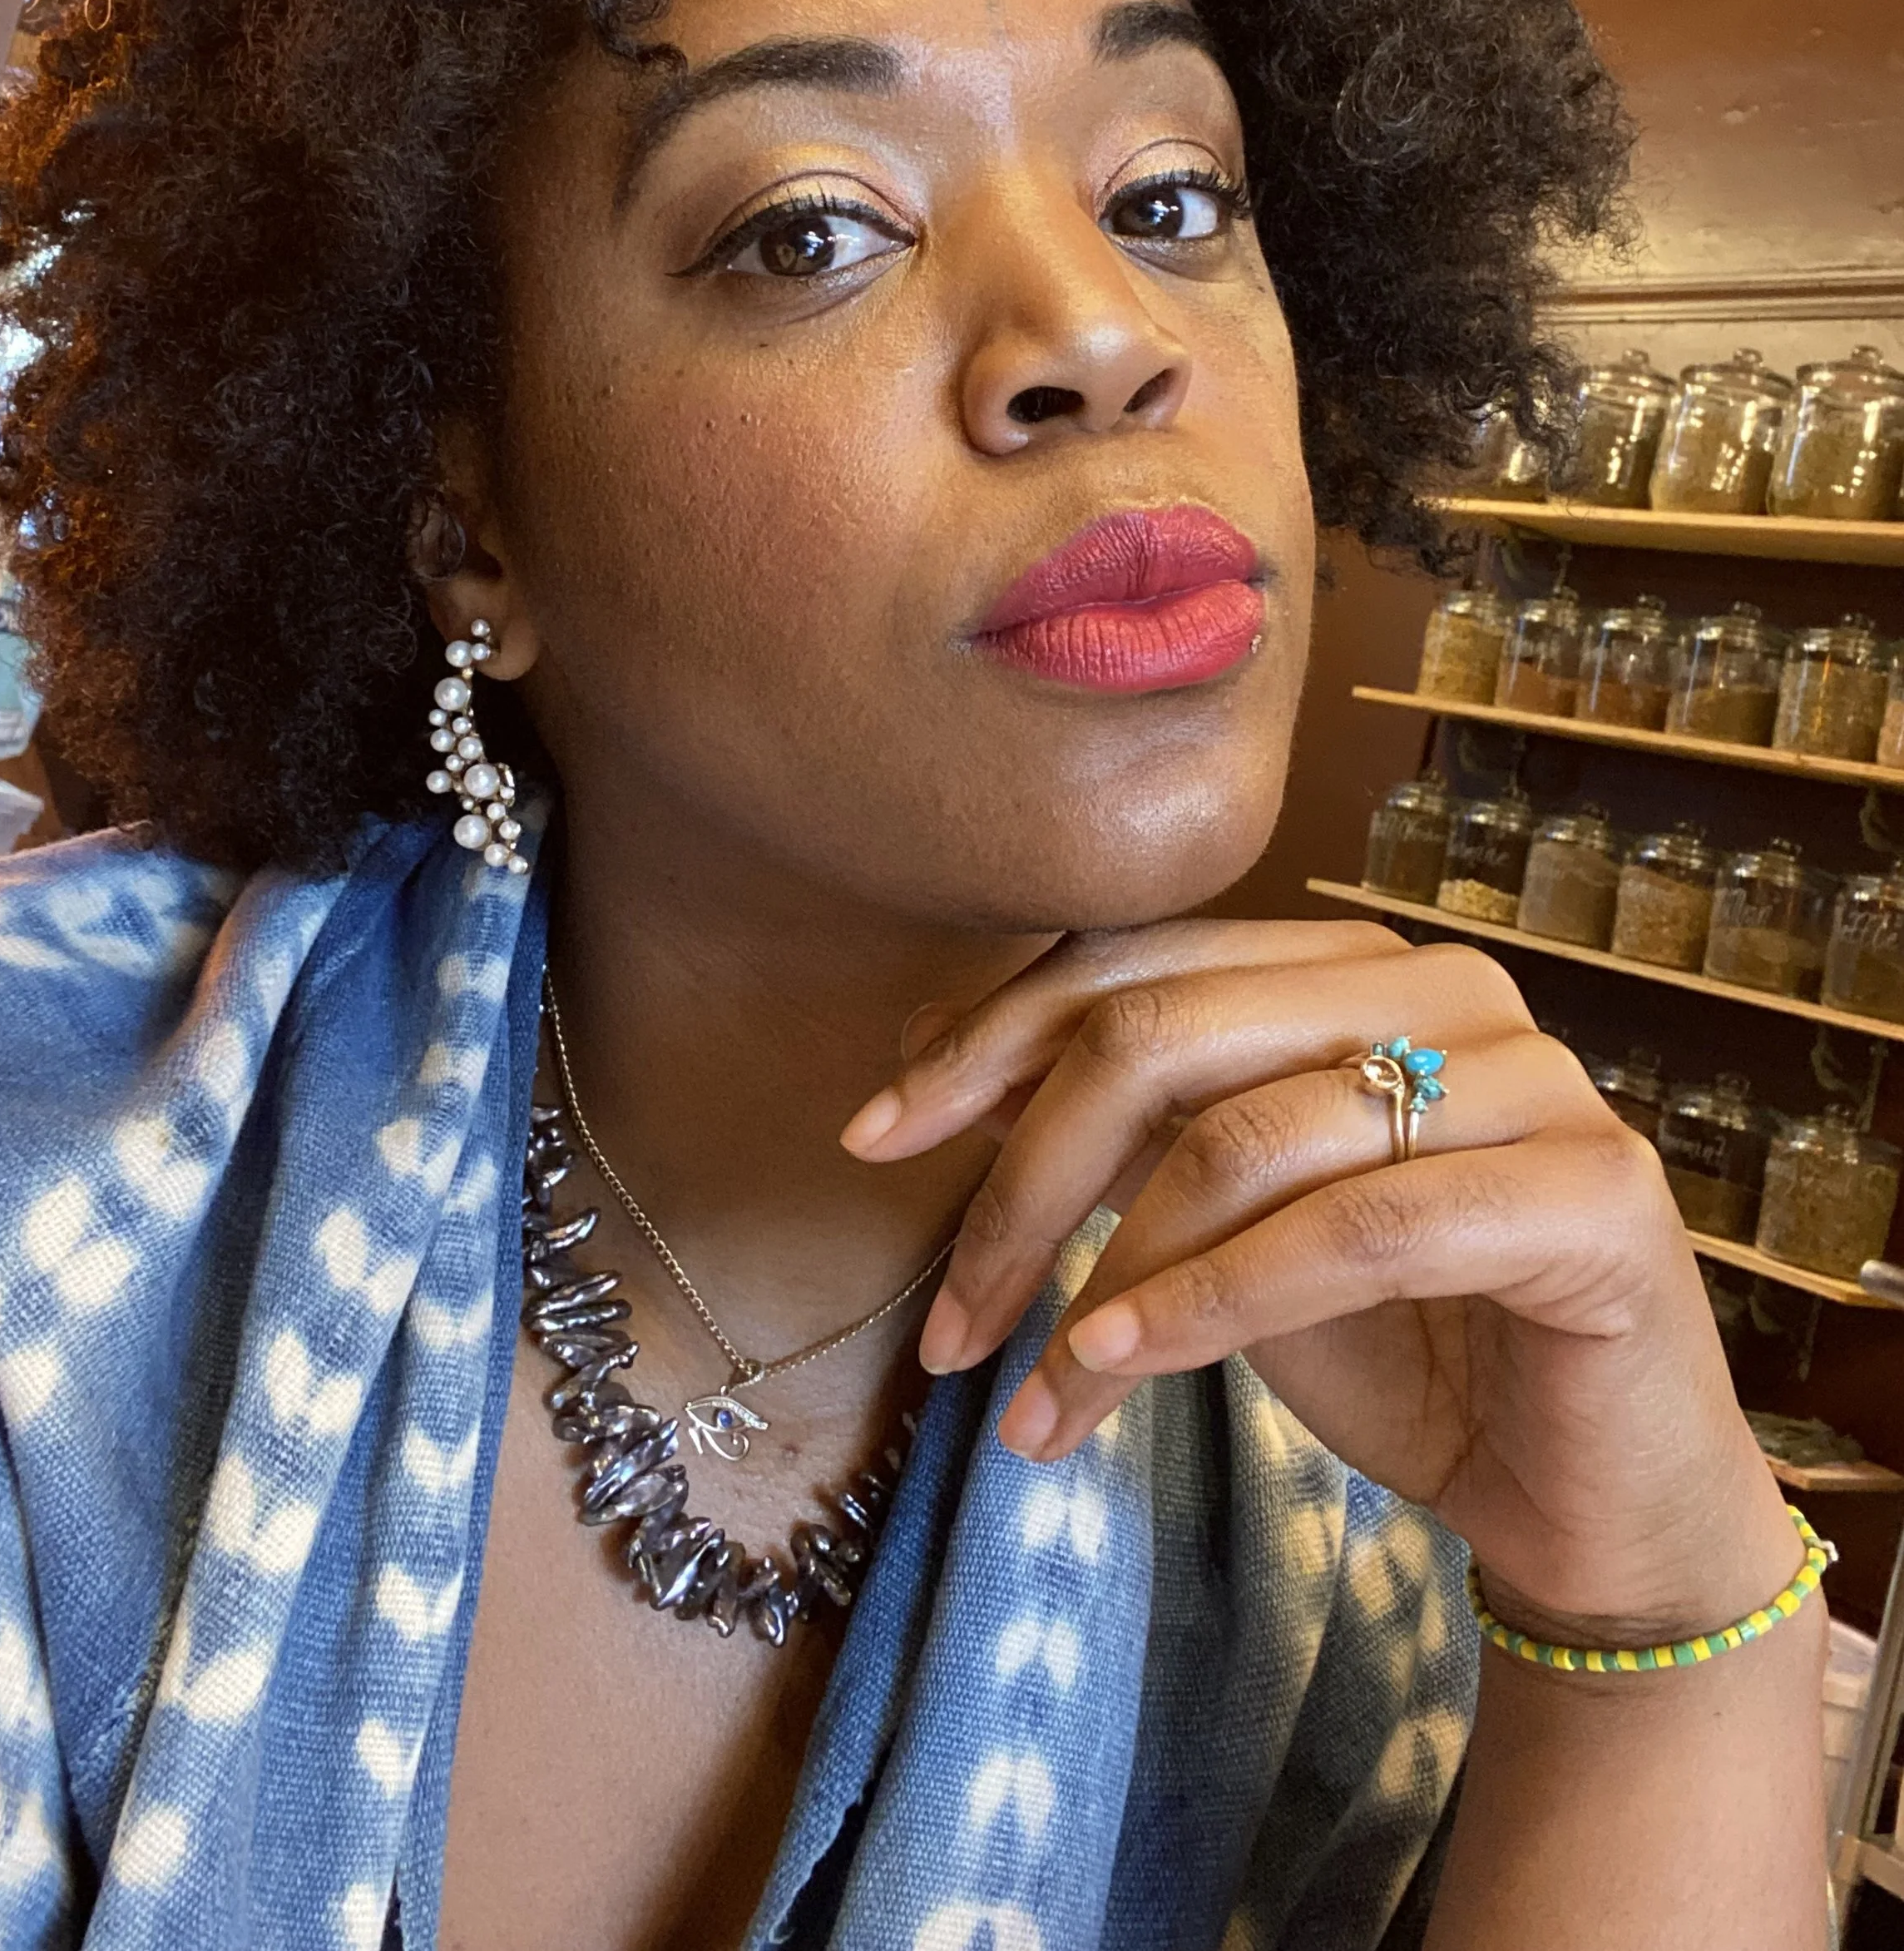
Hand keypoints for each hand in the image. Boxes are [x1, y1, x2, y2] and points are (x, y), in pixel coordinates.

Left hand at [841, 918, 1802, 1645]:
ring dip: (1100, 1277)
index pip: (1134, 964)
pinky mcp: (1588, 1194)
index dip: (988, 1040)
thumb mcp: (1229, 1221)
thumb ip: (1127, 1128)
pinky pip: (1354, 1231)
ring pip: (1244, 1138)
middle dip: (1019, 1176)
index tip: (872, 1136)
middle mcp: (1442, 986)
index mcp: (1351, 964)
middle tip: (944, 1323)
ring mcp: (1529, 1079)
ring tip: (1025, 1392)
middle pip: (1163, 1035)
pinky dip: (1210, 1302)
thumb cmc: (1406, 1348)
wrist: (1593, 1502)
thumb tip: (932, 1061)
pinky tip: (1114, 1366)